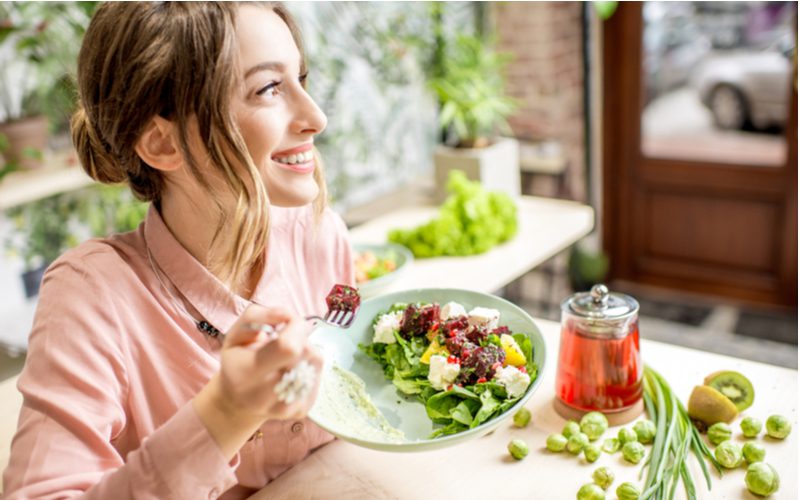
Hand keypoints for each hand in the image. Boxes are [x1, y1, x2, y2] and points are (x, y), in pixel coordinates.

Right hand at [193, 305, 322, 458]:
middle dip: (300, 337)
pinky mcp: (301, 411)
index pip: (288, 347)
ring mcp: (285, 407)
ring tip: (287, 356)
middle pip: (306, 353)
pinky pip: (318, 375)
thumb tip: (288, 315)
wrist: (237, 403)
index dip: (295, 327)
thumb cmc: (237, 362)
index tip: (287, 322)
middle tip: (285, 340)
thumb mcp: (235, 334)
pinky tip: (293, 370)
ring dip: (306, 351)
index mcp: (246, 373)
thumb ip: (257, 316)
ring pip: (316, 362)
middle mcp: (264, 395)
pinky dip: (309, 366)